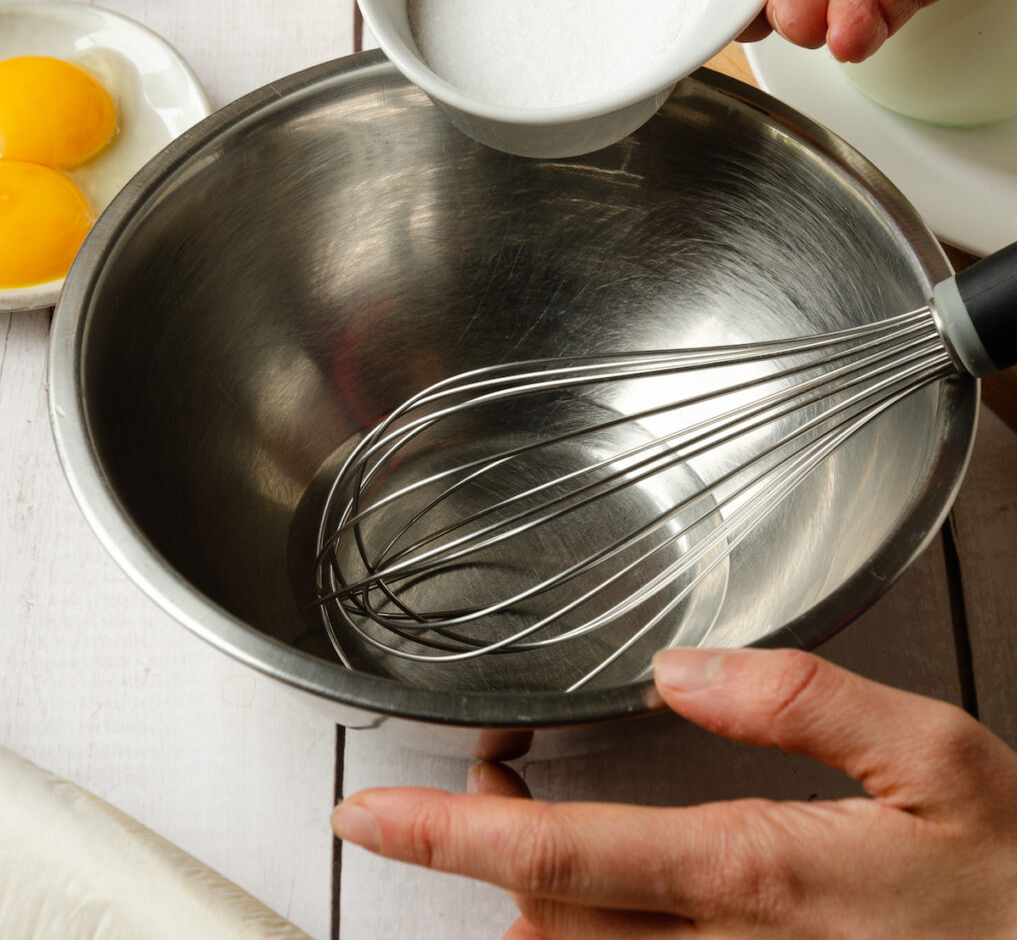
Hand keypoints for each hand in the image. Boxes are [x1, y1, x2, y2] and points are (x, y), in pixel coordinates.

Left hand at [332, 647, 1016, 938]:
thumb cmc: (1016, 884)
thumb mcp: (940, 758)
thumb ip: (805, 701)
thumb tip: (685, 665)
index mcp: (755, 874)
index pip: (558, 856)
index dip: (446, 835)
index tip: (368, 814)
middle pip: (546, 915)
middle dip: (486, 847)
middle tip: (487, 767)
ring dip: (535, 892)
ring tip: (528, 812)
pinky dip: (591, 932)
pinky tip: (608, 889)